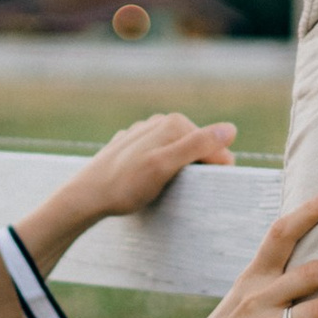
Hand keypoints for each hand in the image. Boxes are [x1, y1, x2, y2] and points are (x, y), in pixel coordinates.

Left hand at [10, 113, 236, 280]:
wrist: (86, 196)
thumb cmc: (125, 185)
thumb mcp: (165, 166)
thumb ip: (198, 146)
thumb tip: (231, 129)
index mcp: (174, 123)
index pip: (213, 145)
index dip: (216, 170)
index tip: (207, 190)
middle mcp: (160, 122)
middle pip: (196, 147)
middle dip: (197, 169)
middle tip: (184, 192)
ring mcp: (145, 133)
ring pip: (178, 152)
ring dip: (180, 171)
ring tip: (167, 189)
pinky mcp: (133, 147)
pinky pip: (160, 156)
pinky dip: (163, 169)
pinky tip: (151, 183)